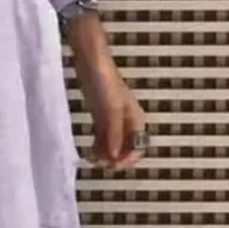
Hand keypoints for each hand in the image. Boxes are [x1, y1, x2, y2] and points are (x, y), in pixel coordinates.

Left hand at [72, 48, 146, 170]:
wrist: (91, 62)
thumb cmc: (105, 81)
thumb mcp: (111, 110)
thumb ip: (113, 134)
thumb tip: (115, 156)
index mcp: (136, 119)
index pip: (138, 147)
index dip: (128, 159)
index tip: (114, 165)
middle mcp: (127, 122)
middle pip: (126, 149)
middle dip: (115, 159)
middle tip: (101, 164)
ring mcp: (113, 120)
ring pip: (113, 145)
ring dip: (105, 155)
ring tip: (92, 160)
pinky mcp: (100, 116)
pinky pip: (102, 138)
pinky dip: (97, 147)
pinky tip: (89, 152)